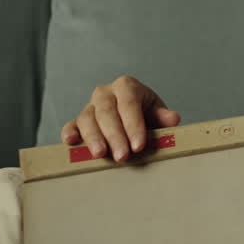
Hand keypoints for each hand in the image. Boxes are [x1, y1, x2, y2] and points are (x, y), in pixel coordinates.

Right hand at [61, 75, 181, 162]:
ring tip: (100, 154)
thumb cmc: (147, 115)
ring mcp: (90, 106)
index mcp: (127, 86)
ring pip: (87, 118)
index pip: (129, 104)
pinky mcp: (79, 120)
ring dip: (93, 137)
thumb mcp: (157, 113)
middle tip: (122, 156)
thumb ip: (163, 116)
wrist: (135, 118)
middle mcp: (105, 93)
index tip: (139, 146)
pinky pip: (71, 124)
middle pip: (107, 112)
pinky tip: (71, 141)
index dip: (133, 125)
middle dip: (115, 135)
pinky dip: (70, 132)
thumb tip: (173, 119)